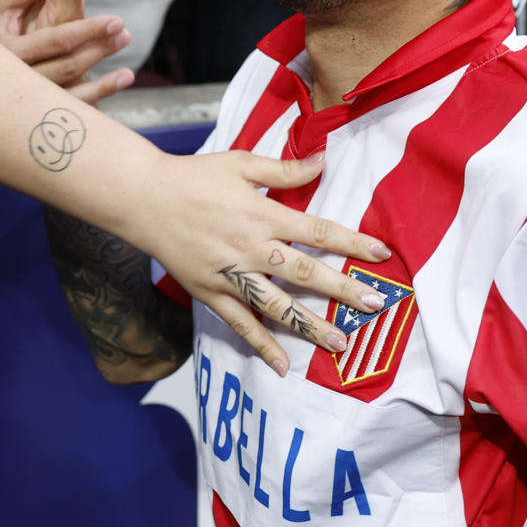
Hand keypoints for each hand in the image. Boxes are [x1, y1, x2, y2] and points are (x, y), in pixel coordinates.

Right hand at [0, 0, 133, 102]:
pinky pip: (67, 109)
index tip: (116, 21)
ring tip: (127, 73)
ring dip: (102, 85)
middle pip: (68, 66)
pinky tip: (113, 91)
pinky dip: (93, 100)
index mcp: (10, 51)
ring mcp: (26, 100)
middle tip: (124, 35)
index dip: (90, 30)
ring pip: (70, 94)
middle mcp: (19, 79)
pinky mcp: (34, 111)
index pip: (58, 40)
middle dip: (99, 51)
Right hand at [137, 150, 394, 376]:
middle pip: (305, 273)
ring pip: (277, 305)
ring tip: (341, 343)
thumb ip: (284, 168)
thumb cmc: (193, 177)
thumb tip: (323, 160)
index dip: (352, 242)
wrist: (143, 199)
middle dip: (343, 289)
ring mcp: (230, 275)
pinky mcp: (211, 293)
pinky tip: (283, 366)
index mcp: (262, 214)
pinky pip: (239, 324)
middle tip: (375, 305)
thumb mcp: (240, 163)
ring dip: (310, 325)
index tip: (383, 254)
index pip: (317, 231)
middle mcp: (251, 248)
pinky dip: (261, 345)